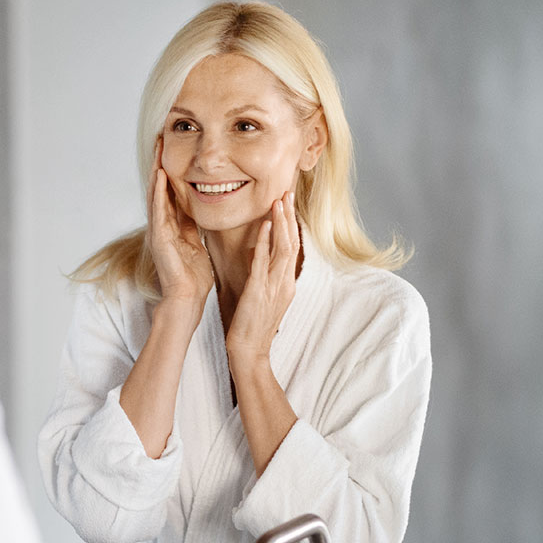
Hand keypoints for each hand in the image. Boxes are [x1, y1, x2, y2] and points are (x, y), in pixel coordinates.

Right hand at [146, 140, 213, 310]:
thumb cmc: (194, 276)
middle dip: (161, 162)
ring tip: (158, 147)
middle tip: (162, 137)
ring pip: (156, 194)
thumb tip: (200, 208)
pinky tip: (159, 174)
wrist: (188, 298)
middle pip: (160, 187)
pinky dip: (158, 191)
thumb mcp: (197, 242)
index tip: (175, 147)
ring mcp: (158, 231)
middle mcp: (162, 225)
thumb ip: (194, 225)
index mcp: (173, 226)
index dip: (172, 169)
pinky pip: (158, 210)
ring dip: (156, 169)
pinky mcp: (159, 239)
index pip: (171, 191)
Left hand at [226, 191, 298, 370]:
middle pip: (291, 242)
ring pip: (282, 248)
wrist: (250, 351)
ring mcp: (274, 286)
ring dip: (280, 223)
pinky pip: (263, 262)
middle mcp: (284, 282)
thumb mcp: (264, 296)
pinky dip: (264, 242)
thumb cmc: (253, 326)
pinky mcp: (258, 290)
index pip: (292, 247)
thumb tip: (259, 252)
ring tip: (279, 201)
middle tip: (288, 192)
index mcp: (287, 283)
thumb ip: (264, 274)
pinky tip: (263, 226)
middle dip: (289, 216)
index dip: (291, 223)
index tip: (288, 203)